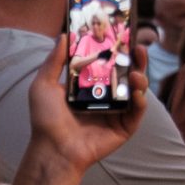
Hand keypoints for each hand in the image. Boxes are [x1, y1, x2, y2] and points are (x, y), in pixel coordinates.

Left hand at [26, 34, 143, 179]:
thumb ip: (54, 61)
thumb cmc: (46, 119)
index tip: (123, 37)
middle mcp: (106, 97)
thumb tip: (64, 35)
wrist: (53, 149)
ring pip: (136, 90)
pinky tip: (136, 93)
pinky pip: (138, 111)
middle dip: (136, 61)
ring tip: (136, 73)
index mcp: (90, 86)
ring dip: (140, 78)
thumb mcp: (43, 85)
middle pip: (127, 74)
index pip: (108, 64)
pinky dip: (141, 100)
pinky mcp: (125, 126)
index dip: (118, 50)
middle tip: (139, 50)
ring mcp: (118, 112)